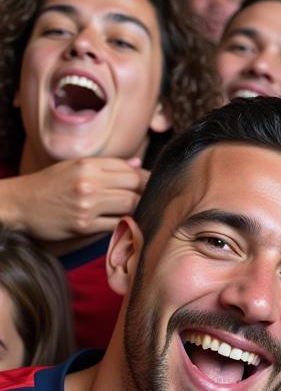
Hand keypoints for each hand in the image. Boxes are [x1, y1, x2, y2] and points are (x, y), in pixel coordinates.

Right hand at [3, 158, 149, 242]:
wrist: (18, 205)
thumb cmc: (48, 186)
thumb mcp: (73, 168)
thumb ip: (107, 166)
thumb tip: (138, 165)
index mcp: (87, 165)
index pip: (130, 170)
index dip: (146, 179)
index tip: (152, 186)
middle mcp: (88, 183)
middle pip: (135, 187)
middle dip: (147, 194)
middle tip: (152, 201)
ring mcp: (87, 205)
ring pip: (130, 206)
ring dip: (139, 210)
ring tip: (141, 212)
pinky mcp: (84, 226)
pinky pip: (117, 225)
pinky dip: (126, 225)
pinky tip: (128, 224)